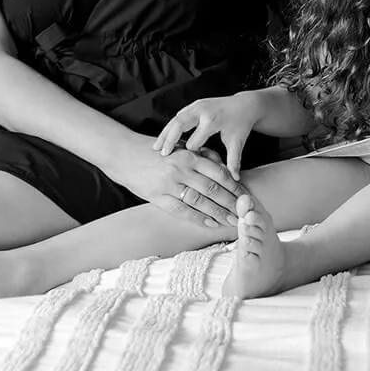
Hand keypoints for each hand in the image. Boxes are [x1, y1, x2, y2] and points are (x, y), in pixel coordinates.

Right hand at [112, 135, 244, 227]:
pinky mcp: (157, 197)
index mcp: (189, 156)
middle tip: (244, 213)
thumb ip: (202, 155)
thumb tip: (223, 167)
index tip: (245, 196)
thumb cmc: (156, 150)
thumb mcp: (181, 147)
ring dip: (218, 213)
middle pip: (213, 190)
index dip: (234, 186)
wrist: (123, 154)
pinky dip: (197, 218)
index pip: (219, 173)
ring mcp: (169, 185)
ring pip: (200, 202)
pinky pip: (181, 211)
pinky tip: (210, 223)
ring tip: (231, 221)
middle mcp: (181, 170)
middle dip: (231, 203)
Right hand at [154, 92, 263, 179]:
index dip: (188, 155)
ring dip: (165, 134)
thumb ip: (234, 160)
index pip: (195, 140)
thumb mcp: (237, 142)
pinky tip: (161, 140)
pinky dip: (168, 128)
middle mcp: (202, 111)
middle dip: (169, 140)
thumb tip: (234, 179)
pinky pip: (177, 117)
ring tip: (156, 149)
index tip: (180, 167)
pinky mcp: (193, 106)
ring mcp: (196, 106)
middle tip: (161, 155)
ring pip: (175, 119)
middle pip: (179, 124)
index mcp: (213, 120)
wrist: (244, 104)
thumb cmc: (240, 125)